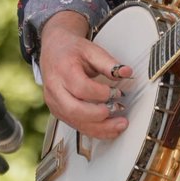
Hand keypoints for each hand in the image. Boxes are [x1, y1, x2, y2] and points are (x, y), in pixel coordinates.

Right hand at [38, 12, 131, 139]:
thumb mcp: (91, 50)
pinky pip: (75, 125)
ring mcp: (54, 102)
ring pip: (75, 122)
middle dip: (99, 115)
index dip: (101, 94)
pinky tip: (109, 128)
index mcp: (63, 70)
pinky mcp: (57, 111)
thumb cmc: (71, 50)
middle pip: (74, 109)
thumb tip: (126, 72)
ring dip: (100, 127)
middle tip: (118, 110)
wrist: (54, 50)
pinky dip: (94, 130)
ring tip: (120, 124)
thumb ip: (109, 63)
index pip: (81, 88)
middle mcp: (55, 88)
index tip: (117, 92)